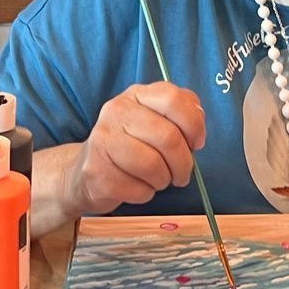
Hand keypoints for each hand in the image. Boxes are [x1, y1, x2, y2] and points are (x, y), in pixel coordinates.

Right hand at [69, 83, 205, 214]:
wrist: (90, 170)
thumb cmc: (132, 146)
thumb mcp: (156, 120)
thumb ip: (182, 116)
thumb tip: (198, 133)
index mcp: (136, 94)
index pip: (173, 99)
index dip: (194, 124)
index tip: (197, 143)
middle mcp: (117, 111)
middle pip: (168, 137)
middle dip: (183, 163)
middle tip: (182, 174)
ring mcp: (103, 139)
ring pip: (153, 166)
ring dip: (164, 180)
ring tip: (159, 180)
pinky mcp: (96, 170)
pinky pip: (138, 189)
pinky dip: (146, 193)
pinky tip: (138, 186)